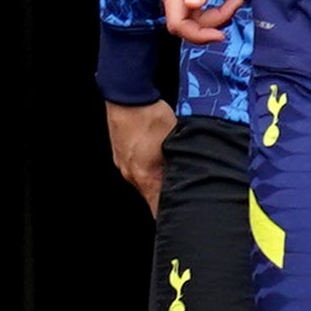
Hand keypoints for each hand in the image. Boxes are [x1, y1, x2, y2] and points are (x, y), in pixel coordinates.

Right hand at [105, 98, 176, 212]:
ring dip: (157, 176)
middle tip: (184, 189)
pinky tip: (156, 152)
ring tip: (170, 165)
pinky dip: (147, 164)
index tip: (181, 216)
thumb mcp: (175, 143)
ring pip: (144, 179)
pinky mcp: (120, 152)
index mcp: (144, 177)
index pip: (157, 209)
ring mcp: (123, 163)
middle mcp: (130, 174)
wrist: (126, 94)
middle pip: (150, 195)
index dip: (171, 214)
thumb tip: (190, 178)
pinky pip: (136, 165)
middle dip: (166, 194)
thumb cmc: (150, 116)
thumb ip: (181, 165)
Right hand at [154, 0, 243, 44]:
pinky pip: (190, 6)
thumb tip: (192, 6)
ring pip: (188, 16)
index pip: (177, 24)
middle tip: (234, 6)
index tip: (221, 34)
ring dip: (212, 16)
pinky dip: (208, 8)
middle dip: (210, 22)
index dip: (198, 35)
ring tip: (234, 1)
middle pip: (183, 22)